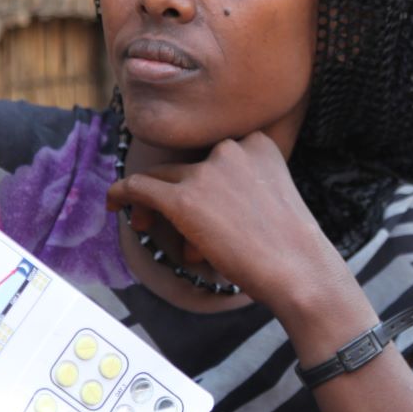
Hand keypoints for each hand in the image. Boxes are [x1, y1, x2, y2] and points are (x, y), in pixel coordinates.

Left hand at [105, 132, 349, 315]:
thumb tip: (203, 206)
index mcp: (257, 143)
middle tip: (165, 216)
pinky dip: (122, 193)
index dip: (202, 177)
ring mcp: (205, 173)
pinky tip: (113, 202)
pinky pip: (139, 187)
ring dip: (155, 203)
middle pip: (187, 164)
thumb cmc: (291, 245)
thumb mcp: (275, 196)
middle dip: (175, 190)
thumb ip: (243, 186)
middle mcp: (229, 149)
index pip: (215, 154)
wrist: (298, 268)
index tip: (199, 197)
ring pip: (162, 178)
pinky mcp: (183, 199)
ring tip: (149, 224)